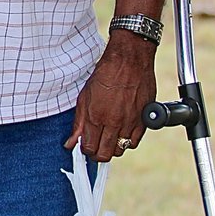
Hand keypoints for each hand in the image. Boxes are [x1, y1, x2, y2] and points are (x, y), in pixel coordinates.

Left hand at [68, 31, 157, 161]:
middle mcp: (114, 123)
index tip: (85, 146)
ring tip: (108, 136)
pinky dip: (127, 141)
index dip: (85, 150)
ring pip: (121, 150)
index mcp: (97, 117)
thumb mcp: (84, 97)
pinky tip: (121, 131)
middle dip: (97, 153)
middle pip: (105, 154)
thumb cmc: (105, 75)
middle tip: (95, 144)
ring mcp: (131, 123)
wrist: (129, 60)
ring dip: (113, 147)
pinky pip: (135, 142)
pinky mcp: (144, 121)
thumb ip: (78, 123)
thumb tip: (70, 143)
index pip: (90, 148)